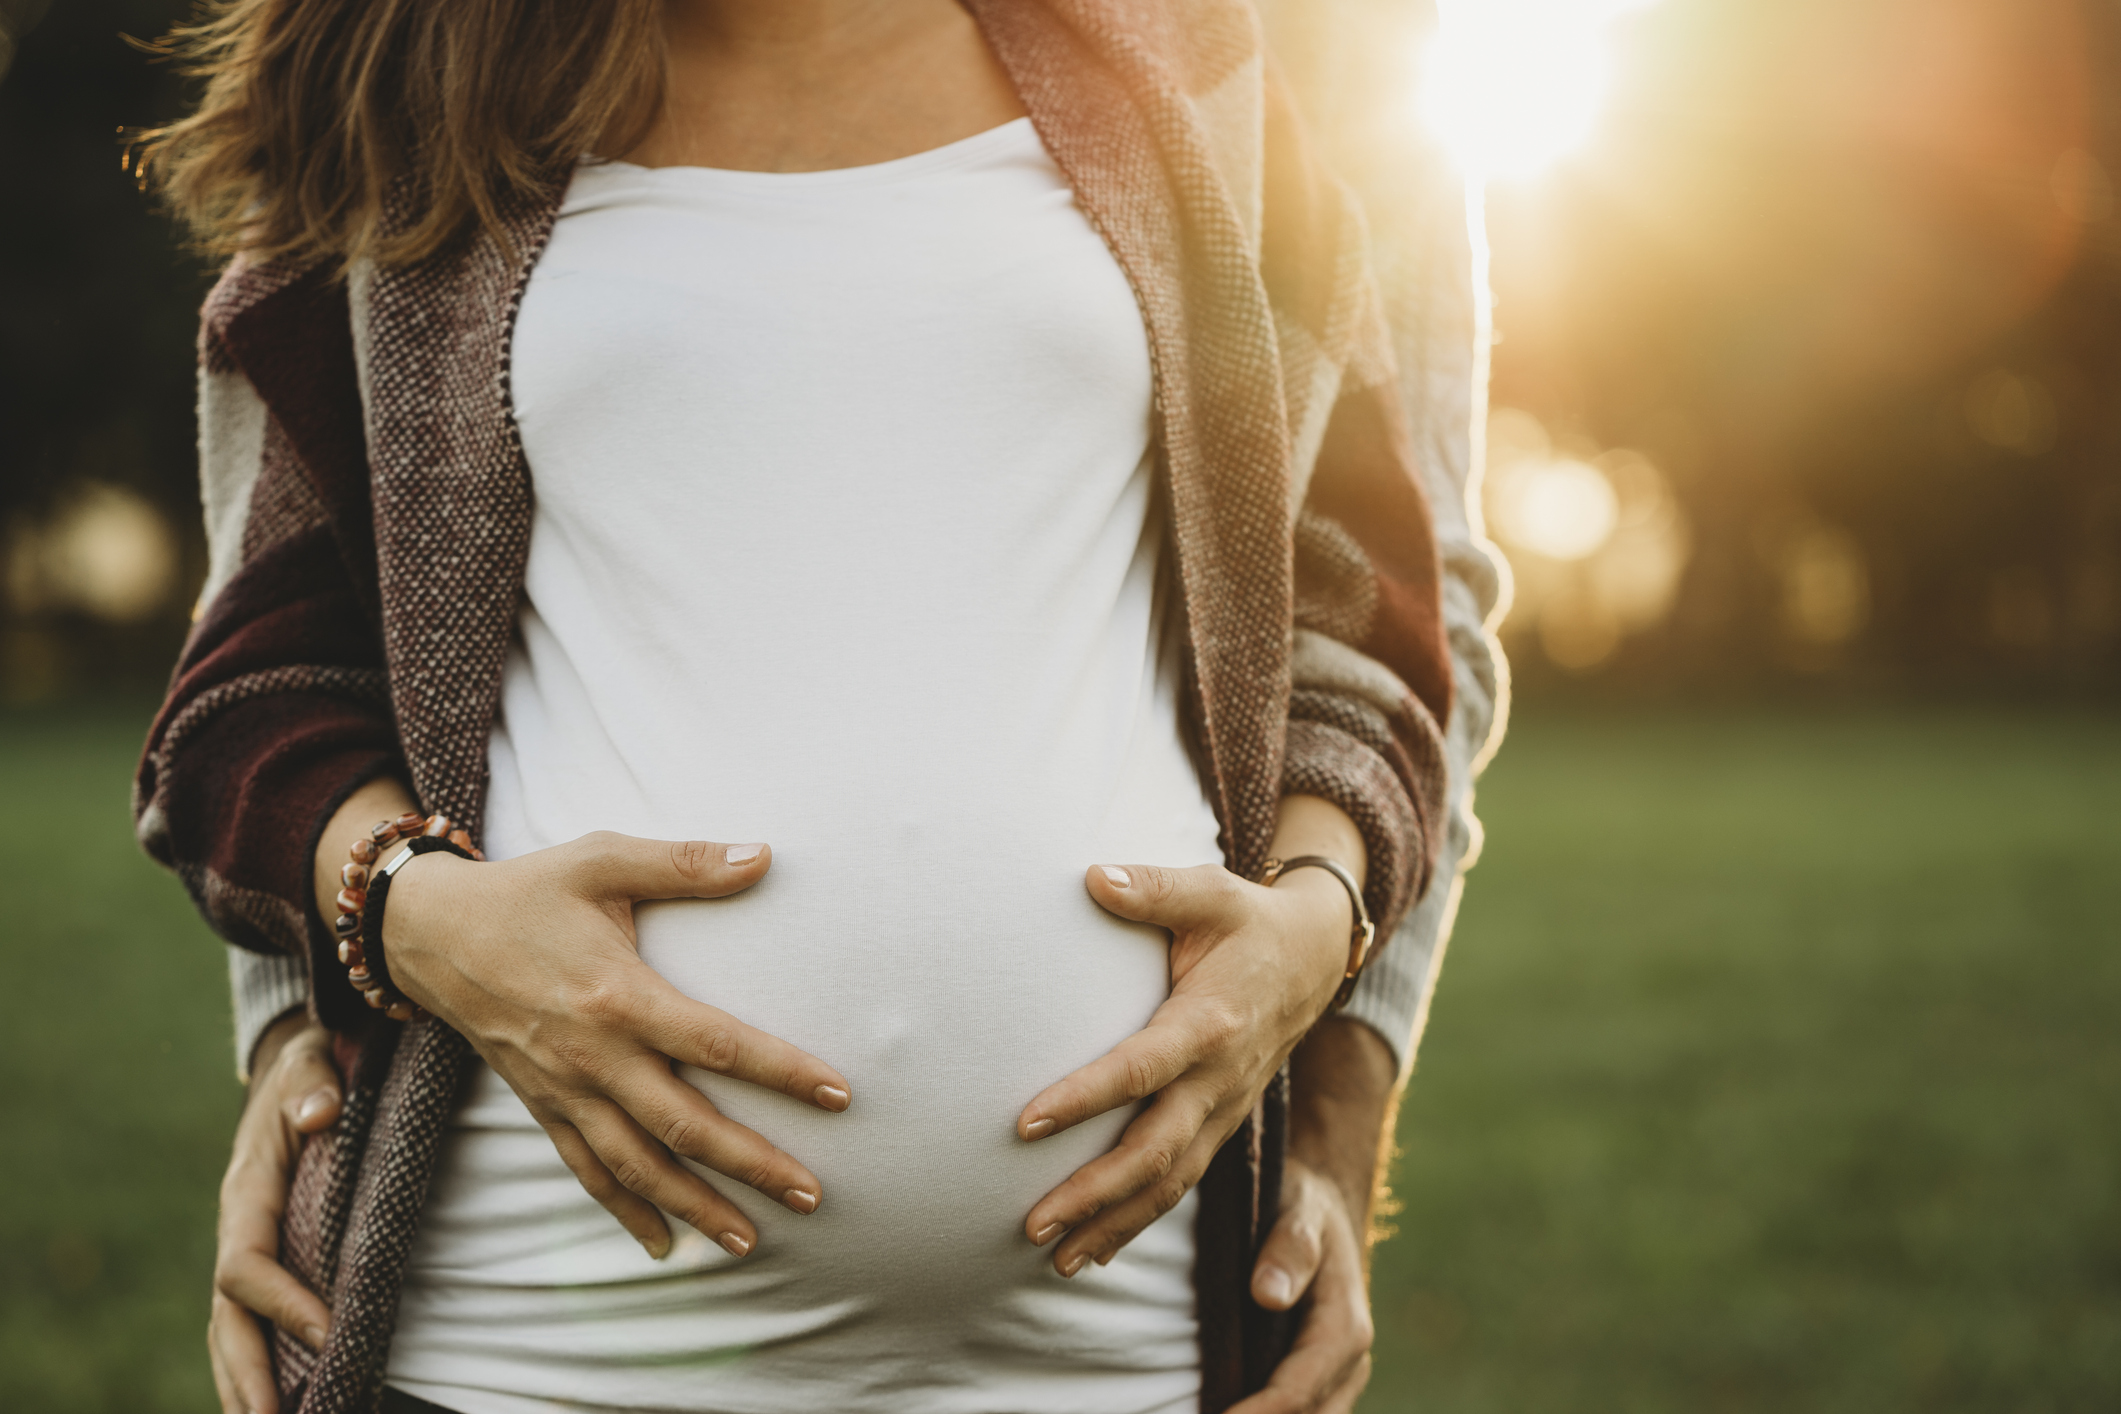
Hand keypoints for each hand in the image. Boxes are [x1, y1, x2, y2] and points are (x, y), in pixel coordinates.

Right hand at [209, 1014, 341, 1413]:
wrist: (296, 1071)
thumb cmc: (311, 1069)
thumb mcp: (311, 1059)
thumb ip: (314, 1082)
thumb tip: (320, 1112)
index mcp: (246, 1193)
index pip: (247, 1264)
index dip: (282, 1301)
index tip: (329, 1332)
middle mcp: (238, 1231)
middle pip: (227, 1318)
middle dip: (247, 1373)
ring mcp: (247, 1250)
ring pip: (231, 1331)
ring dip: (245, 1384)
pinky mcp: (266, 1259)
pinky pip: (251, 1322)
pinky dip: (257, 1366)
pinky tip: (280, 1404)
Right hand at [375, 828, 852, 1259]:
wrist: (431, 933)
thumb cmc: (530, 891)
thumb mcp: (604, 859)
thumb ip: (686, 864)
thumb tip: (766, 855)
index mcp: (619, 996)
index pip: (717, 1045)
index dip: (782, 1072)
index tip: (839, 1095)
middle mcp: (594, 1056)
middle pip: (685, 1125)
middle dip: (751, 1165)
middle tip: (812, 1196)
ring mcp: (565, 1090)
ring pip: (638, 1165)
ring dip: (696, 1206)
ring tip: (751, 1242)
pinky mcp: (543, 1107)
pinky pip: (588, 1172)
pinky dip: (625, 1212)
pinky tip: (665, 1246)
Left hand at [1016, 797, 1362, 1274]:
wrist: (1317, 956)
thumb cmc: (1248, 919)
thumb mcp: (1210, 892)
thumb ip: (1152, 888)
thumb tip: (1091, 877)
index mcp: (1210, 1022)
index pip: (1140, 1070)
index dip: (1085, 1097)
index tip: (1025, 1122)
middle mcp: (1221, 1078)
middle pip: (1156, 1150)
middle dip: (1094, 1193)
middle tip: (1033, 1222)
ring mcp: (1226, 1108)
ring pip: (1171, 1181)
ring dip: (1114, 1223)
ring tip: (1056, 1258)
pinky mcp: (1223, 1122)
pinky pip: (1182, 1181)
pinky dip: (1141, 1219)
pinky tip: (1096, 1250)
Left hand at [1233, 1158, 1374, 1413]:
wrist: (1324, 1216)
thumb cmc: (1306, 1211)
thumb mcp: (1301, 1212)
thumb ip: (1289, 1250)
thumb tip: (1267, 1294)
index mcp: (1345, 1329)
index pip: (1297, 1392)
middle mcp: (1348, 1364)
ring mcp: (1336, 1378)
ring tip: (1205, 1411)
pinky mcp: (1319, 1383)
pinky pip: (1299, 1411)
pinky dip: (1265, 1412)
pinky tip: (1220, 1407)